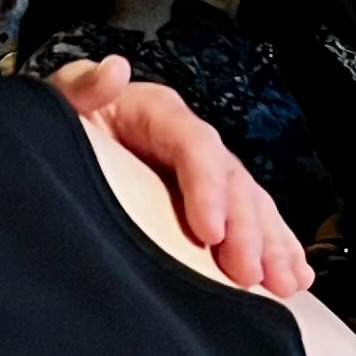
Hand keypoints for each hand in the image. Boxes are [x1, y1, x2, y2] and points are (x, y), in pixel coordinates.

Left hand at [44, 55, 314, 296]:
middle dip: (247, 230)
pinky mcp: (208, 201)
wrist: (65, 137)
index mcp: (159, 114)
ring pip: (250, 206)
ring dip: (271, 246)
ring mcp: (204, 173)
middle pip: (231, 181)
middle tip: (251, 274)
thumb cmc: (66, 120)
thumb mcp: (61, 99)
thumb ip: (80, 87)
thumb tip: (114, 71)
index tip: (210, 231)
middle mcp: (191, 142)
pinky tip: (293, 278)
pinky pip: (250, 222)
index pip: (195, 146)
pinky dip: (275, 250)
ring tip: (284, 284)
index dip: (207, 188)